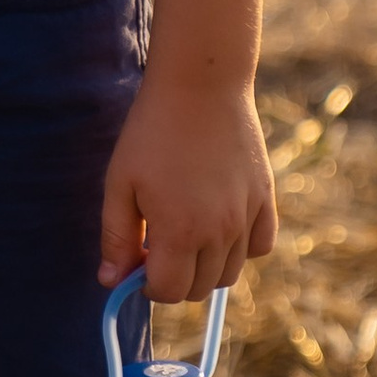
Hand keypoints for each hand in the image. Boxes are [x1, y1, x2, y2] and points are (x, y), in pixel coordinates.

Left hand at [98, 76, 277, 300]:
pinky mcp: (265, 198)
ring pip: (230, 273)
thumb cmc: (152, 131)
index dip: (148, 285)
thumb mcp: (120, 183)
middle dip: (174, 277)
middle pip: (198, 288)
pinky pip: (260, 246)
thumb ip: (116, 237)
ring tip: (186, 230)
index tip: (139, 262)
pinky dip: (241, 248)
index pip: (169, 292)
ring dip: (205, 266)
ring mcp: (246, 216)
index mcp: (179, 232)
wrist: (201, 84)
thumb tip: (110, 281)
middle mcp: (219, 232)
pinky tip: (220, 224)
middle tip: (159, 244)